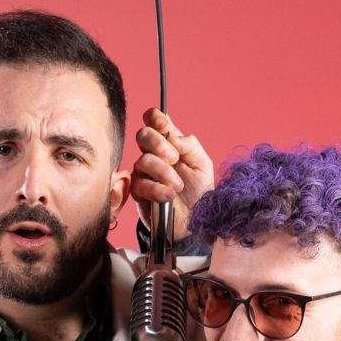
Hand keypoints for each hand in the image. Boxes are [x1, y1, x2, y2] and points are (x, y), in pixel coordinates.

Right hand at [130, 108, 214, 237]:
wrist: (195, 222)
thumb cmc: (199, 192)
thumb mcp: (202, 165)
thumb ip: (190, 145)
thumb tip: (173, 136)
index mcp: (170, 145)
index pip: (155, 122)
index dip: (156, 118)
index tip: (164, 124)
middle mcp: (155, 156)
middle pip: (143, 135)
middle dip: (158, 143)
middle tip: (174, 158)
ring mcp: (144, 174)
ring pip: (143, 161)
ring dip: (163, 172)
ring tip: (178, 186)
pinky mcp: (138, 192)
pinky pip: (140, 184)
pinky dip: (157, 189)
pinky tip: (169, 195)